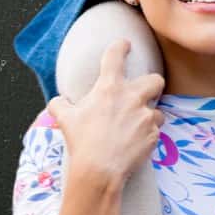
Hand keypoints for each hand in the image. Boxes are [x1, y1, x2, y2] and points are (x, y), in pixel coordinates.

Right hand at [43, 41, 164, 188]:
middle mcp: (132, 97)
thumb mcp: (65, 119)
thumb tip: (57, 102)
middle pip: (155, 80)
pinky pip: (155, 132)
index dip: (121, 46)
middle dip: (152, 83)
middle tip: (144, 92)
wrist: (99, 170)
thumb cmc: (81, 141)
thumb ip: (60, 105)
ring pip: (157, 110)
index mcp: (109, 87)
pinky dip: (147, 136)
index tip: (125, 44)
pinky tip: (136, 144)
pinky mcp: (154, 135)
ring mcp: (145, 116)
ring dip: (149, 116)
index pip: (116, 55)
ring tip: (137, 127)